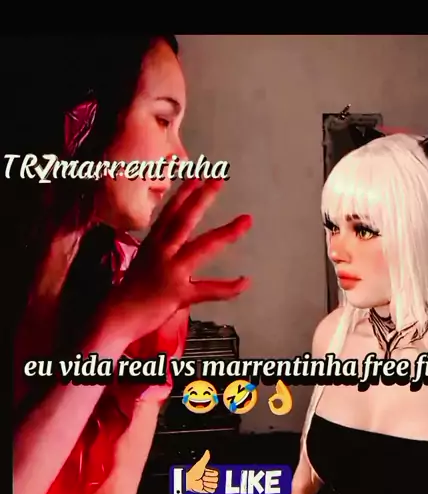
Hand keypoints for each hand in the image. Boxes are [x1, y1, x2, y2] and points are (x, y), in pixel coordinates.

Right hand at [107, 178, 251, 342]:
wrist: (116, 316)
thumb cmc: (129, 293)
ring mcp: (172, 271)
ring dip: (226, 233)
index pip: (170, 213)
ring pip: (203, 247)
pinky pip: (209, 289)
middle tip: (219, 179)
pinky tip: (245, 281)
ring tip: (245, 220)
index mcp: (153, 244)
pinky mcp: (179, 293)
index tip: (197, 177)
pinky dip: (229, 287)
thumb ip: (159, 252)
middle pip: (186, 219)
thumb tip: (170, 246)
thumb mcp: (143, 264)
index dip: (184, 194)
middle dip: (203, 198)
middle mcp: (162, 251)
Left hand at [185, 450, 218, 493]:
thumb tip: (207, 451)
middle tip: (203, 477)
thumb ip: (205, 458)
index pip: (216, 473)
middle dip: (209, 478)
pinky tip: (204, 486)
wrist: (190, 481)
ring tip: (203, 482)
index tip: (205, 472)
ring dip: (208, 483)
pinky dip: (208, 488)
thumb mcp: (200, 464)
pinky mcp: (208, 490)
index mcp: (209, 472)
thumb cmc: (193, 473)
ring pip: (215, 485)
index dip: (211, 473)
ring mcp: (209, 484)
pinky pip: (213, 490)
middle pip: (216, 479)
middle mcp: (210, 478)